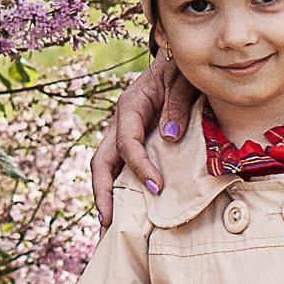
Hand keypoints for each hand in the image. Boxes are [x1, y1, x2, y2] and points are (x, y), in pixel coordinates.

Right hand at [89, 55, 180, 225]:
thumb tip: (169, 137)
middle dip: (102, 191)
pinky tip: (128, 208)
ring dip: (106, 194)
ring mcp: (125, 132)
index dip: (139, 166)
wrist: (180, 59)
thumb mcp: (182, 79)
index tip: (157, 187)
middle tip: (108, 221)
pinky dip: (121, 187)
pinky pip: (122, 166)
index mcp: (130, 104)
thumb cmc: (182, 68)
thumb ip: (176, 105)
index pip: (126, 142)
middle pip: (101, 160)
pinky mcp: (136, 139)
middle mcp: (121, 121)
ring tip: (111, 224)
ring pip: (106, 165)